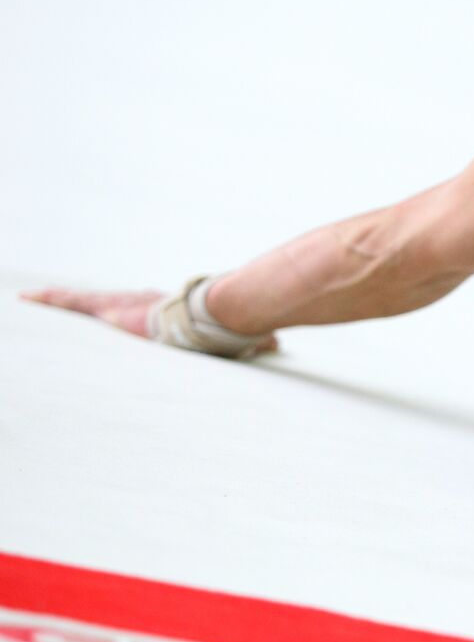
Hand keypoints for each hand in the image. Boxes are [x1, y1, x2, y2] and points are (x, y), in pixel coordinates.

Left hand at [20, 287, 277, 352]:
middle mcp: (144, 302)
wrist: (218, 313)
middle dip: (85, 303)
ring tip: (30, 298)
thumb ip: (254, 339)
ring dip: (59, 301)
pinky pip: (75, 303)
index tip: (117, 310)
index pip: (144, 307)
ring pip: (86, 301)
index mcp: (169, 311)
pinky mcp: (113, 310)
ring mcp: (126, 305)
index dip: (130, 308)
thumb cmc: (230, 324)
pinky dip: (52, 301)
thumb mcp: (238, 336)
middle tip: (57, 300)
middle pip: (108, 300)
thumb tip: (277, 343)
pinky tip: (28, 298)